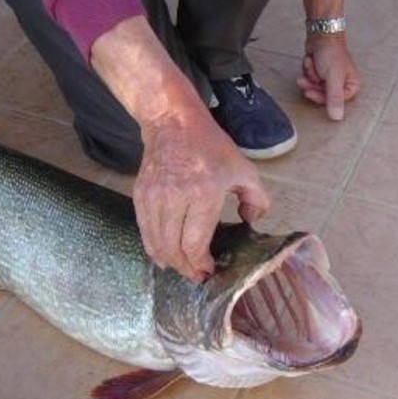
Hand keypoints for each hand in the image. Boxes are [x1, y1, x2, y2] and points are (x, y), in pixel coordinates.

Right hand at [90, 17, 269, 282]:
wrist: (172, 122)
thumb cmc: (211, 147)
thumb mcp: (244, 169)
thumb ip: (257, 198)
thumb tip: (252, 222)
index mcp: (204, 193)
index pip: (195, 243)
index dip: (200, 264)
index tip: (209, 270)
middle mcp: (175, 197)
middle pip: (174, 248)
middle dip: (186, 268)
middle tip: (197, 276)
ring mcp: (154, 197)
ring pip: (157, 244)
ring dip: (170, 261)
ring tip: (183, 267)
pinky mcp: (140, 195)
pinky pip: (144, 231)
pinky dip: (154, 248)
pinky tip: (164, 255)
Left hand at [297, 33, 360, 119]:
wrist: (320, 34)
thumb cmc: (331, 52)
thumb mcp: (334, 77)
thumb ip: (334, 98)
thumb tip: (337, 118)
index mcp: (352, 86)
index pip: (333, 103)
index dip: (320, 97)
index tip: (312, 90)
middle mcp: (342, 85)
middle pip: (322, 97)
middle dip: (312, 85)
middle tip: (308, 77)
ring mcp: (329, 80)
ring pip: (314, 89)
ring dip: (309, 76)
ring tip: (311, 64)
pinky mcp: (319, 75)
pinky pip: (309, 81)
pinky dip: (307, 71)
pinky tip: (310, 62)